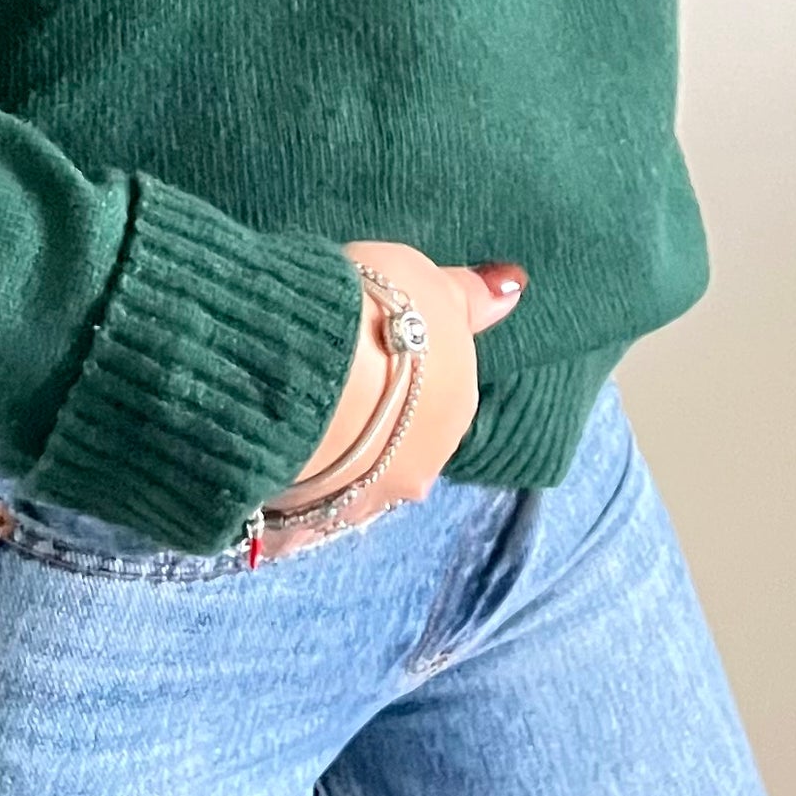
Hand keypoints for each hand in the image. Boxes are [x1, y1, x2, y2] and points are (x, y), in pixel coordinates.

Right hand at [253, 239, 527, 556]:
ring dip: (342, 447)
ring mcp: (371, 494)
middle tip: (336, 372)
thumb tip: (513, 287)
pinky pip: (313, 496)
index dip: (408, 363)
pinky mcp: (316, 514)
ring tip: (301, 409)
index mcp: (457, 405)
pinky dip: (303, 478)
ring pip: (361, 469)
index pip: (441, 386)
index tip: (373, 341)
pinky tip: (281, 450)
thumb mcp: (430, 281)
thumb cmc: (379, 315)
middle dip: (380, 412)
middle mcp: (426, 459)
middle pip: (405, 434)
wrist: (312, 366)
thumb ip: (468, 296)